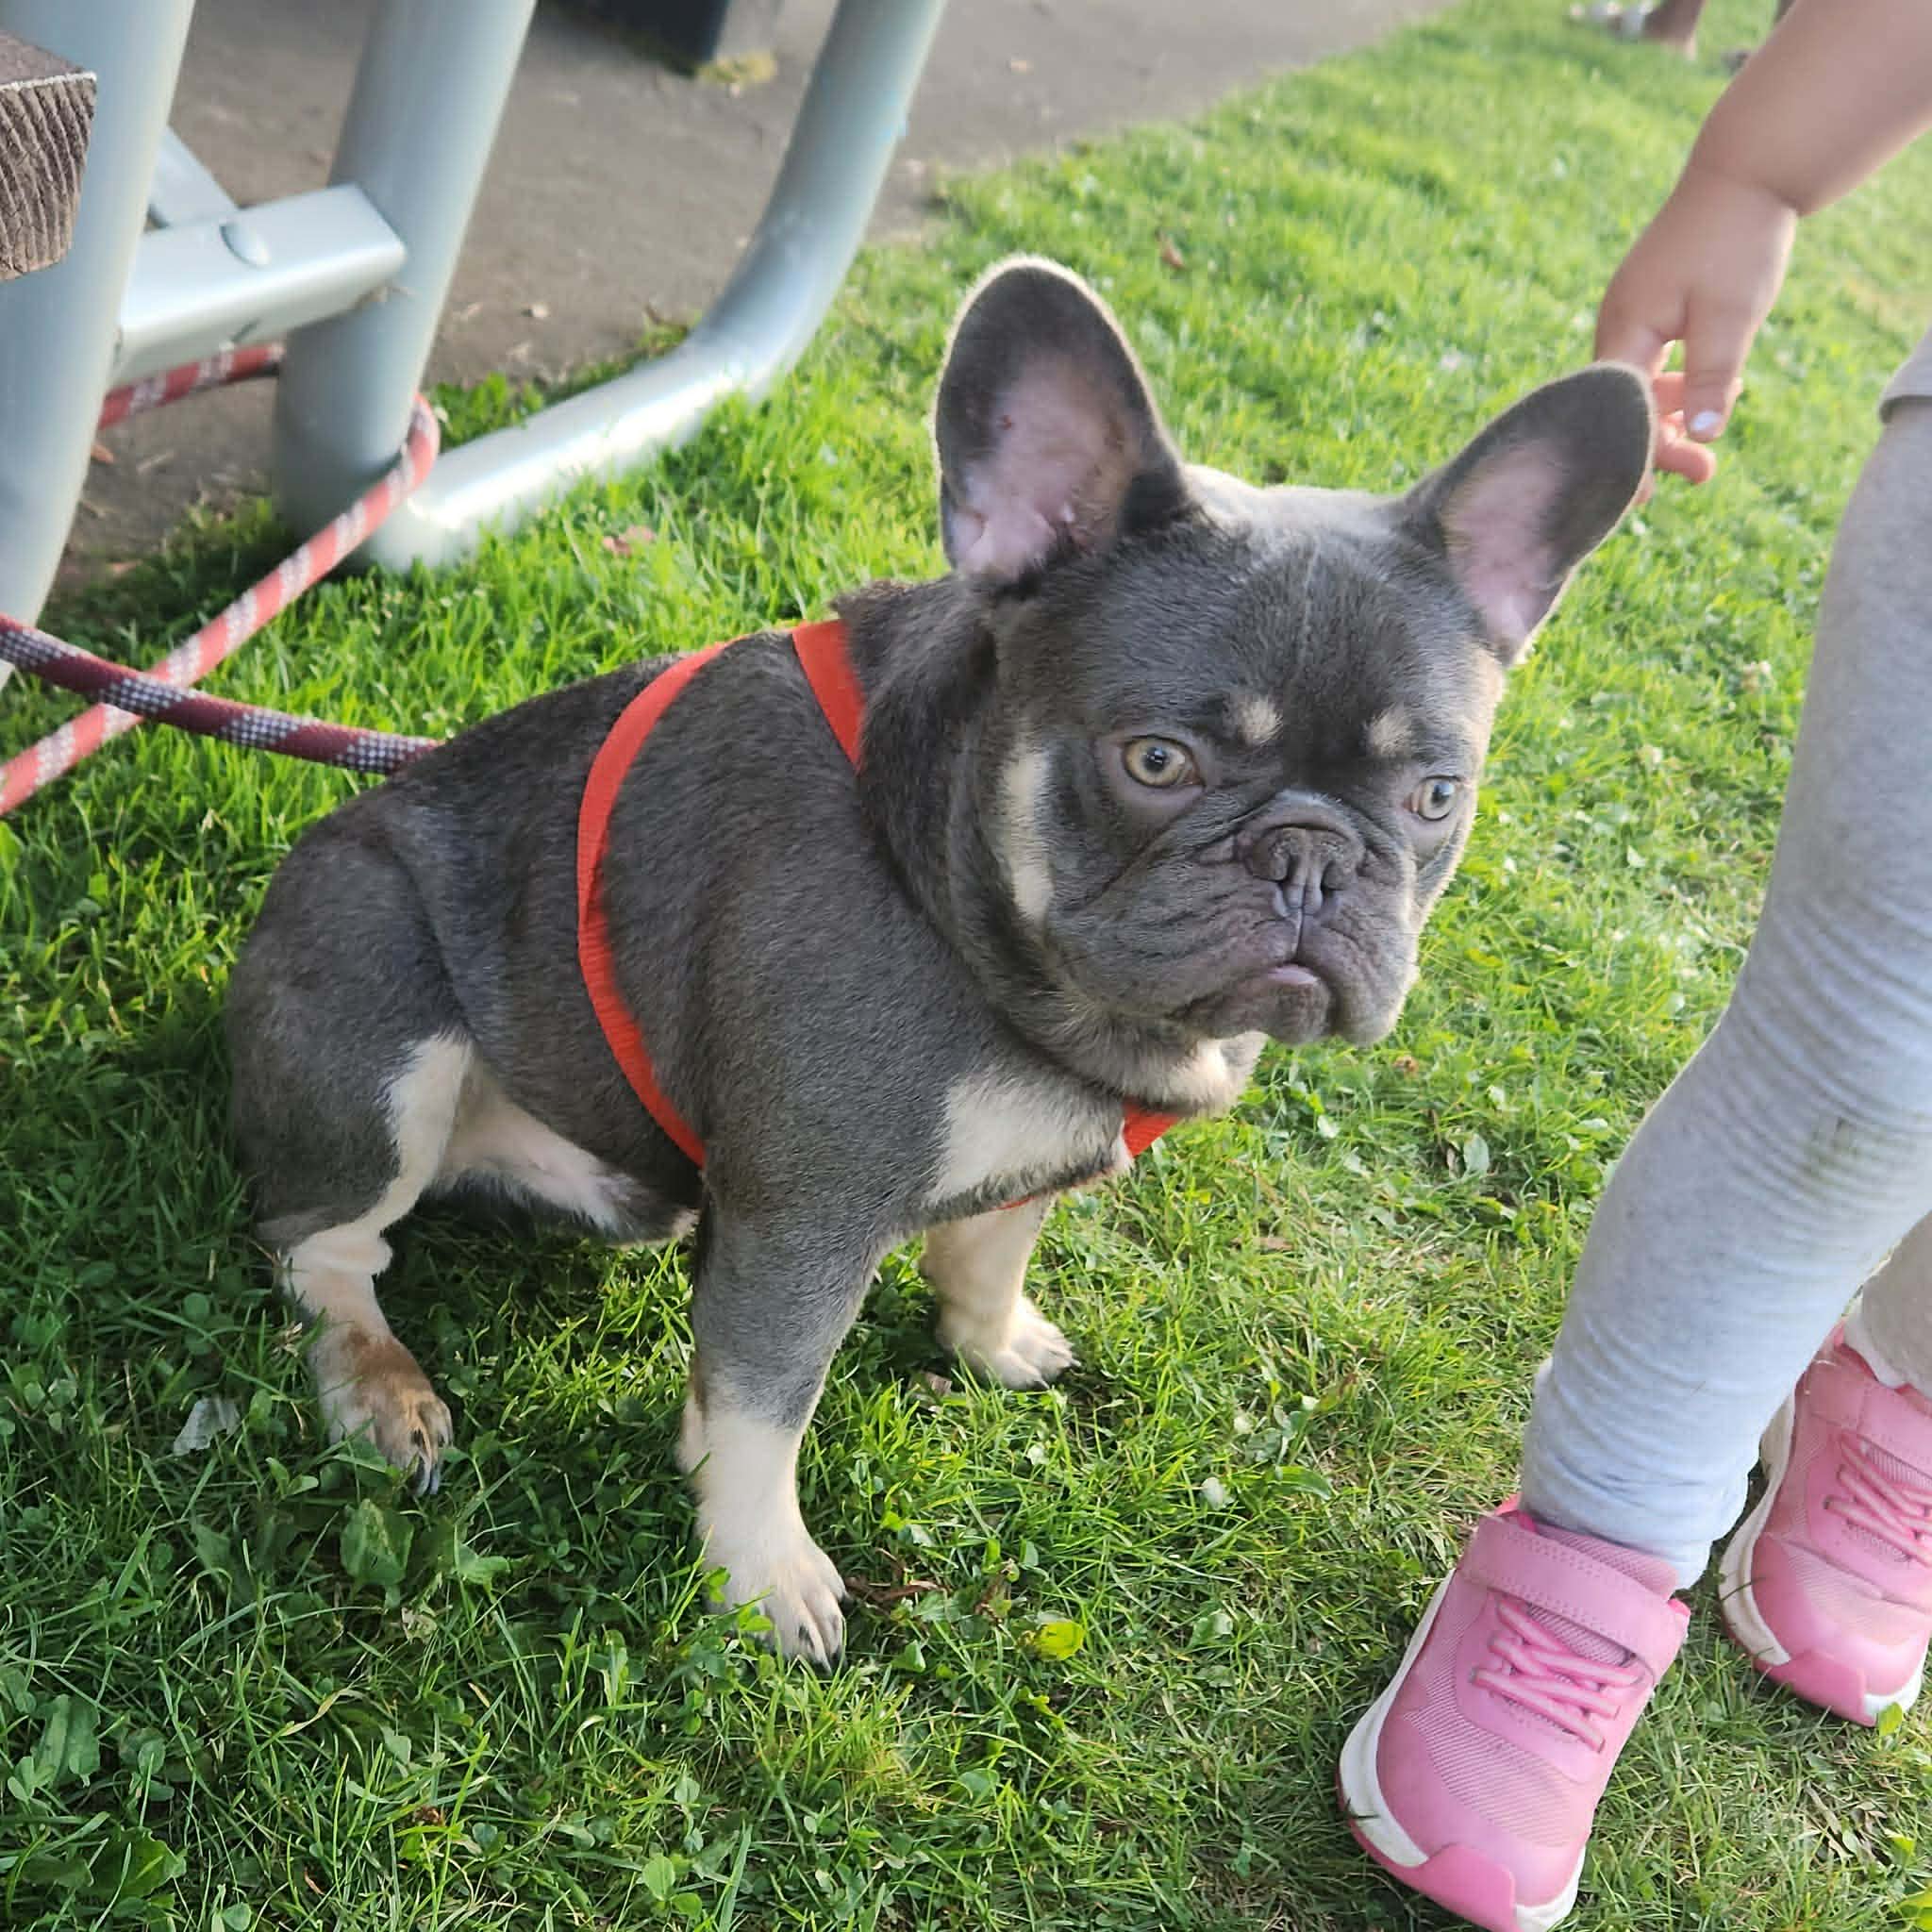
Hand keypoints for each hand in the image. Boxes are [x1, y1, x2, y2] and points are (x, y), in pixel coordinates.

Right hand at [1595, 160, 1797, 483]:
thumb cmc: (1737, 239)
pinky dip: (1677, 387)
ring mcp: (1631, 312)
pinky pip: (1652, 362)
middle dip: (1658, 445)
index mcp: (1624, 327)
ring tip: (1711, 449)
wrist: (1748, 169)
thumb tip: (1699, 436)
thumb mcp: (1731, 315)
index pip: (1616, 410)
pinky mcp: (1651, 305)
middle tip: (1704, 476)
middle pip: (1623, 404)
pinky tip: (1713, 392)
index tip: (1646, 498)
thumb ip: (1710, 377)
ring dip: (1672, 418)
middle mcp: (1616, 323)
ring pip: (1640, 385)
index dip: (1631, 455)